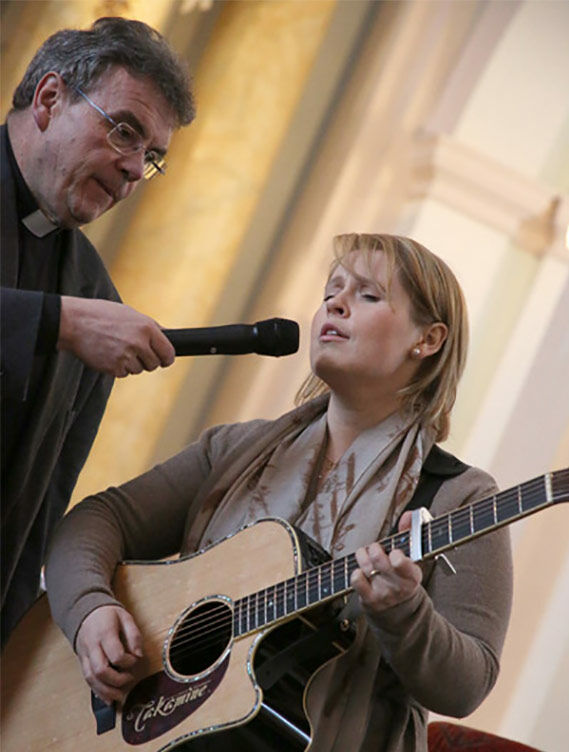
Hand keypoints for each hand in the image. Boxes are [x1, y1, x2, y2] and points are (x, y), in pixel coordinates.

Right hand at [58, 297, 174, 376]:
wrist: (74, 322)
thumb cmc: (101, 315)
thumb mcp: (129, 313)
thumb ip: (149, 327)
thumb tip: (167, 336)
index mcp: (147, 327)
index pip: (168, 352)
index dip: (167, 358)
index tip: (164, 360)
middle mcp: (139, 342)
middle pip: (154, 364)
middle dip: (147, 361)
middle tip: (135, 353)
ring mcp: (126, 356)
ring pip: (138, 370)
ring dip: (131, 364)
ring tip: (116, 348)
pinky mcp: (114, 367)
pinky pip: (123, 373)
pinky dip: (118, 367)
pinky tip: (108, 354)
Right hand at [75, 605, 143, 704]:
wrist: (86, 612)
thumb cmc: (109, 615)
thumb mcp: (126, 617)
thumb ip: (134, 636)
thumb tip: (139, 655)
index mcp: (104, 633)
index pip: (115, 654)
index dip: (128, 661)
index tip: (135, 659)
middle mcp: (92, 646)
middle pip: (100, 670)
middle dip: (116, 681)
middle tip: (129, 679)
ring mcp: (84, 655)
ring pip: (91, 678)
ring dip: (105, 691)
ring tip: (119, 696)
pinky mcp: (82, 662)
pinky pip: (87, 679)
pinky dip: (97, 691)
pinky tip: (107, 698)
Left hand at [351, 512, 421, 618]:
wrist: (398, 609)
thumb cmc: (403, 576)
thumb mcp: (411, 557)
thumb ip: (410, 532)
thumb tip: (408, 515)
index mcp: (412, 576)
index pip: (403, 565)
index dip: (396, 556)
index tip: (394, 552)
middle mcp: (398, 587)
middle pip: (380, 561)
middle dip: (375, 549)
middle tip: (376, 548)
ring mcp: (383, 594)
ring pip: (366, 567)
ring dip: (363, 556)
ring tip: (366, 555)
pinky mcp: (369, 599)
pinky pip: (356, 579)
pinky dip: (355, 572)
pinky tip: (361, 571)